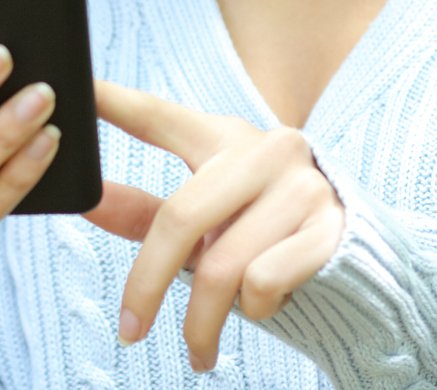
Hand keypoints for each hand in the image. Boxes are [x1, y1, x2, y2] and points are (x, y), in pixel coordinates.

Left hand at [84, 80, 343, 370]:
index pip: (159, 117)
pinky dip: (253, 310)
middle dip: (146, 284)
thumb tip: (86, 202)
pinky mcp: (331, 229)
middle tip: (128, 331)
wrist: (359, 265)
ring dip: (202, 319)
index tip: (77, 88)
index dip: (116, 102)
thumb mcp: (206, 219)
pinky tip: (260, 308)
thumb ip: (146, 211)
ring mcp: (302, 187)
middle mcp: (266, 150)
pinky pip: (263, 282)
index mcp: (224, 138)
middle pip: (180, 217)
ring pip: (222, 265)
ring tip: (199, 347)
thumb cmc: (262, 235)